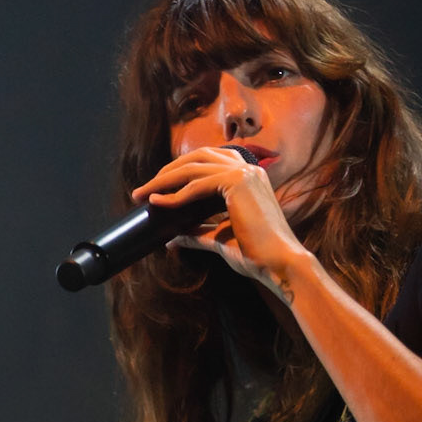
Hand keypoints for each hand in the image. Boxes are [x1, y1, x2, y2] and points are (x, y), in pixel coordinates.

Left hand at [131, 145, 317, 298]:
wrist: (279, 264)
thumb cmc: (256, 254)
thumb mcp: (219, 239)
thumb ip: (197, 233)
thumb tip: (172, 238)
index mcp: (248, 176)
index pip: (207, 162)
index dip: (179, 172)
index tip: (157, 189)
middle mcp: (247, 168)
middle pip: (196, 158)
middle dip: (167, 172)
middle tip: (143, 190)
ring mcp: (244, 173)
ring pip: (193, 168)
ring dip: (164, 180)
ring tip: (143, 194)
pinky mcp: (238, 183)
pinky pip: (197, 185)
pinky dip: (174, 195)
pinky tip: (157, 203)